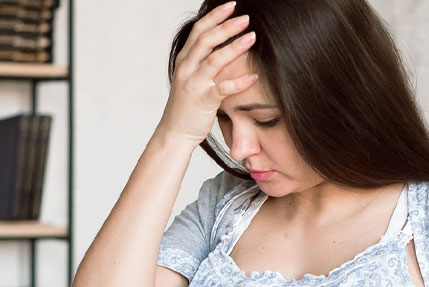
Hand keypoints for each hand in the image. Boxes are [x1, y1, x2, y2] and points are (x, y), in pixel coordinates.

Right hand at [157, 1, 258, 144]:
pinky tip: (254, 77)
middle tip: (246, 18)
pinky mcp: (203, 101)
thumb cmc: (188, 105)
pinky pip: (223, 89)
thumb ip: (203, 60)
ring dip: (234, 47)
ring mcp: (194, 84)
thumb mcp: (191, 77)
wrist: (175, 132)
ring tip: (252, 37)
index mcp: (184, 60)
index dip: (215, 16)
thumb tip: (223, 44)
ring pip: (214, 60)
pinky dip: (239, 82)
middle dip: (227, 26)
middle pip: (206, 39)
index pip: (199, 30)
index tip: (231, 6)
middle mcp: (187, 68)